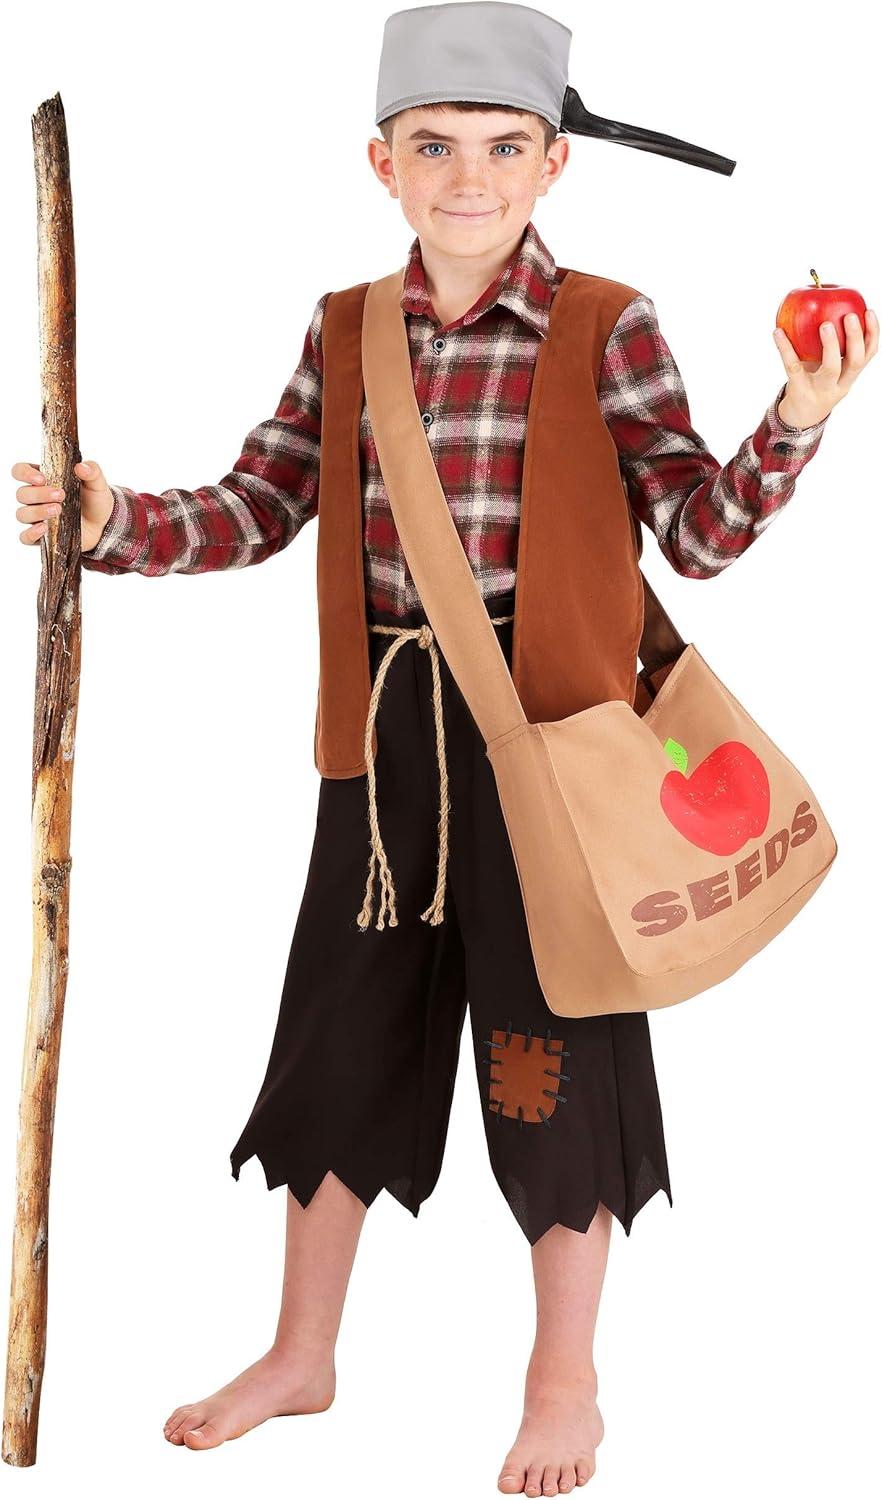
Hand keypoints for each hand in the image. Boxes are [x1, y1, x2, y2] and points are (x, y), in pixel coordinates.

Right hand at [12, 459, 114, 551]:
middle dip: (38, 494)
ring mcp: (37, 518)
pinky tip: (44, 529)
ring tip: (58, 510)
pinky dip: (31, 533)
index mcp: (42, 479)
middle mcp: (35, 498)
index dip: (25, 473)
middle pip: (22, 494)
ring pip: (22, 514)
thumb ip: (92, 471)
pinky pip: (26, 537)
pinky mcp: (42, 536)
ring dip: (37, 511)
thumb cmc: (95, 501)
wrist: (104, 525)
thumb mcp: (97, 483)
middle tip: (60, 495)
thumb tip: (81, 467)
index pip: (20, 471)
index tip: (41, 479)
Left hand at [773, 309, 877, 428]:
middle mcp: (839, 384)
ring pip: (831, 368)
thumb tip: (832, 305)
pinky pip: (793, 366)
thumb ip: (834, 346)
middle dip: (855, 338)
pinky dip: (785, 348)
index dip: (872, 333)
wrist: (799, 417)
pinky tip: (778, 331)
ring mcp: (820, 389)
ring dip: (830, 345)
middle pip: (855, 362)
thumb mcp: (830, 368)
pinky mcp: (798, 389)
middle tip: (849, 316)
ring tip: (825, 323)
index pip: (869, 354)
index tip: (869, 311)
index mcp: (850, 376)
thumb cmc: (816, 383)